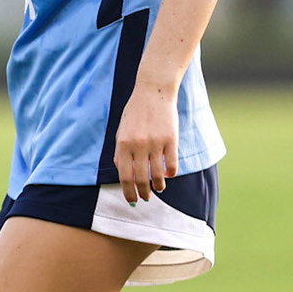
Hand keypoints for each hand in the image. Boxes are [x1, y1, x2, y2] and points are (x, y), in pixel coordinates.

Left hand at [113, 83, 177, 204]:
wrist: (153, 91)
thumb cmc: (135, 113)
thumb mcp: (121, 130)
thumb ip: (120, 152)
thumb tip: (122, 172)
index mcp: (123, 144)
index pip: (125, 176)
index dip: (128, 192)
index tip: (132, 200)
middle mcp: (138, 145)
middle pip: (141, 179)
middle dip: (144, 193)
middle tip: (146, 197)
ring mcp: (155, 143)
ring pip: (158, 175)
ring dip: (158, 186)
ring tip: (158, 188)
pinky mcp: (171, 140)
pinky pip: (172, 165)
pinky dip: (170, 174)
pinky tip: (168, 175)